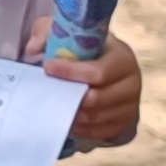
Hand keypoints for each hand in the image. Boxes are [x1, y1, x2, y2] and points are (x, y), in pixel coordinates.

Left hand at [45, 34, 141, 148]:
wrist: (108, 69)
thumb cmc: (88, 50)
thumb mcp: (70, 33)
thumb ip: (49, 33)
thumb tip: (33, 48)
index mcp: (123, 58)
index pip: (99, 72)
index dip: (71, 72)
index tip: (48, 68)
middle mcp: (132, 83)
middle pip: (97, 99)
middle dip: (69, 96)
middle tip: (50, 91)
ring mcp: (130, 106)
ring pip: (95, 117)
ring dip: (72, 113)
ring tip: (54, 104)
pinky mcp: (123, 124)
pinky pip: (98, 132)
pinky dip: (80, 127)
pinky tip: (66, 117)